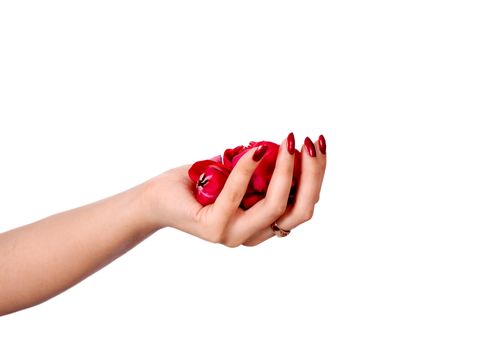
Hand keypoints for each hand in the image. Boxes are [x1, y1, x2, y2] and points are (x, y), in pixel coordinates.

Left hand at [145, 135, 326, 246]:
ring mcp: (234, 235)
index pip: (303, 205)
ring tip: (288, 141)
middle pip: (300, 211)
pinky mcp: (214, 227)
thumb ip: (264, 170)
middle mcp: (253, 235)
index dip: (317, 176)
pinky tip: (255, 148)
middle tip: (310, 141)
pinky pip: (238, 194)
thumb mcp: (239, 174)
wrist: (157, 198)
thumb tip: (288, 146)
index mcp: (264, 225)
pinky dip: (249, 168)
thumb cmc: (201, 183)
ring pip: (276, 206)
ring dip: (287, 170)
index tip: (317, 145)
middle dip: (313, 174)